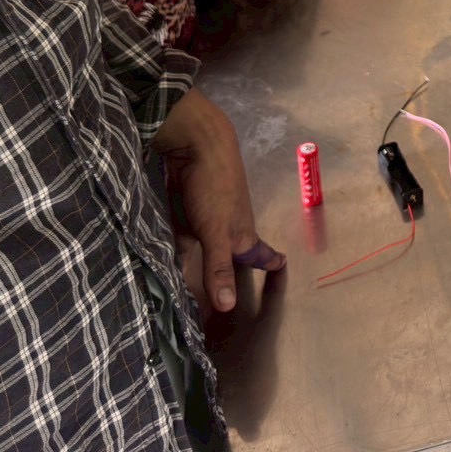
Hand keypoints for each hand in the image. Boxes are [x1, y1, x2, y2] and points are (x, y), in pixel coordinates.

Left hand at [152, 88, 285, 312]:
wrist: (197, 144)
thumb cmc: (214, 189)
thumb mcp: (216, 233)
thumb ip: (219, 269)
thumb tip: (228, 306)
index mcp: (242, 236)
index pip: (261, 255)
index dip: (269, 263)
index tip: (280, 267)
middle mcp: (228, 229)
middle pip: (236, 253)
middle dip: (238, 267)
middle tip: (241, 284)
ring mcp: (208, 218)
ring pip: (211, 246)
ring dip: (208, 261)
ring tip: (205, 279)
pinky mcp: (187, 209)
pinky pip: (188, 237)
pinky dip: (182, 250)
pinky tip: (170, 259)